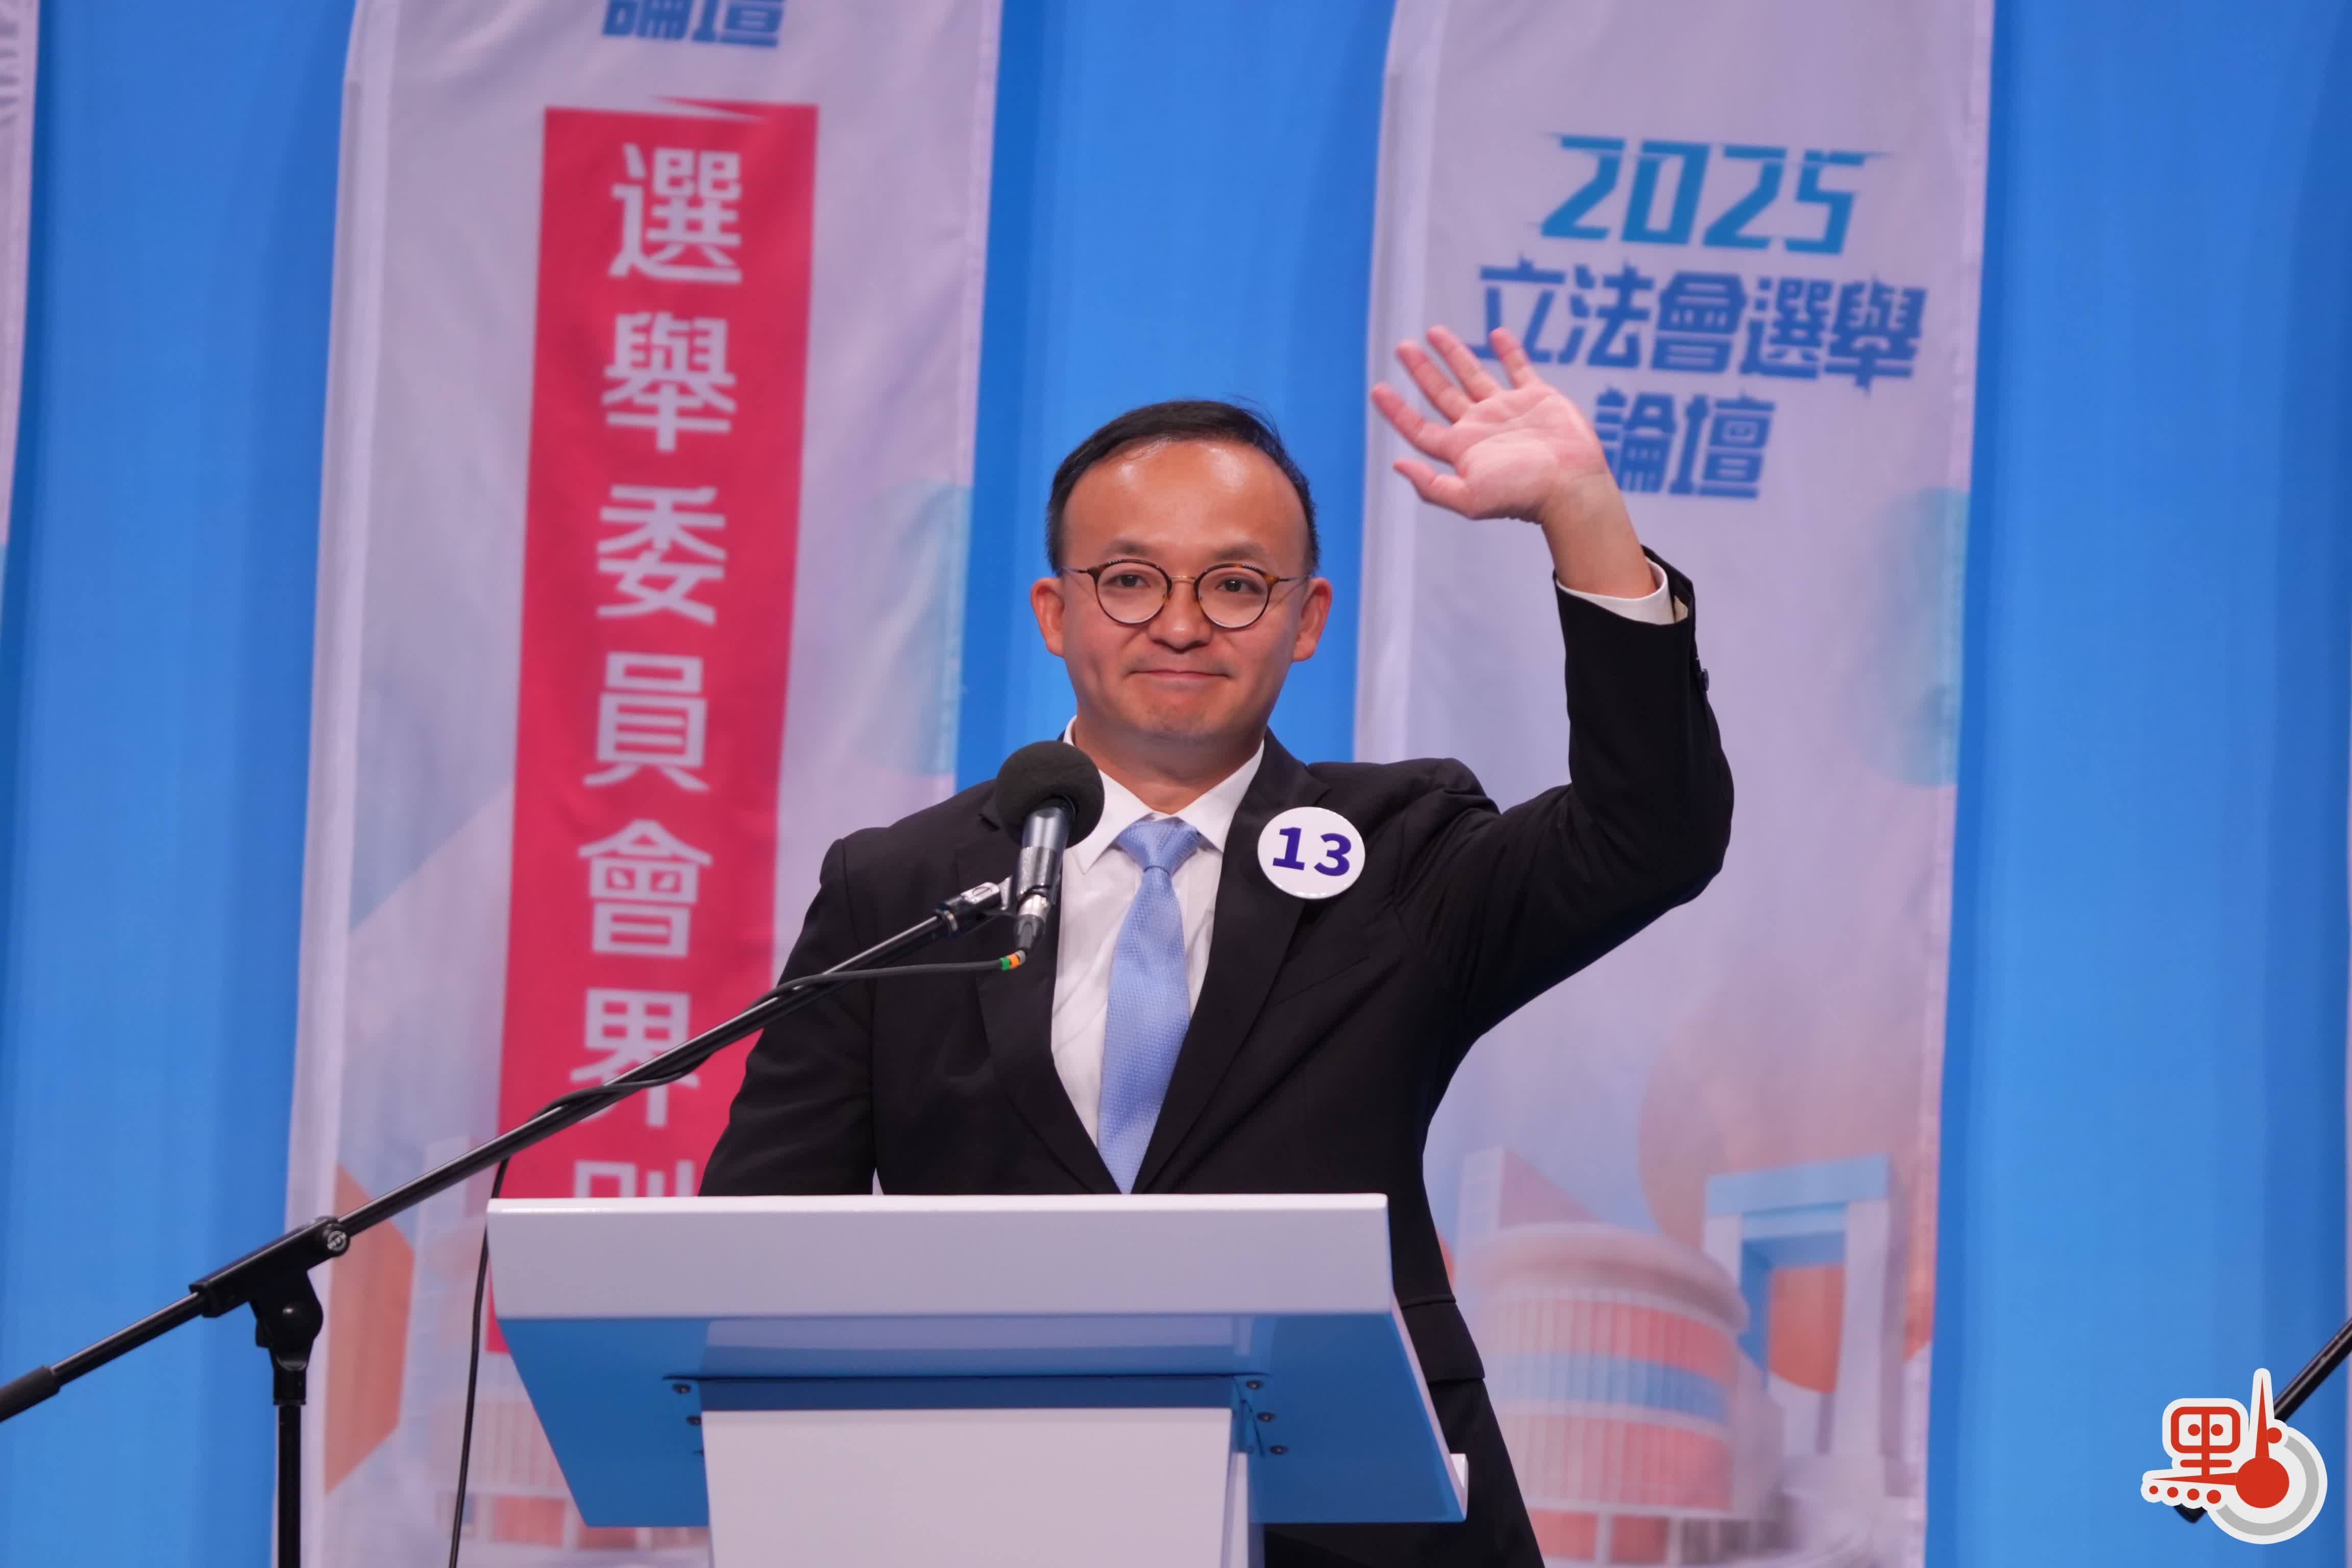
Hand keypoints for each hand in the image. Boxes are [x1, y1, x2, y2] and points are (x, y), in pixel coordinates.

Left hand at [1371, 325, 1655, 598]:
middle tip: (1403, 347)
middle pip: (1441, 395)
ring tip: (1433, 331)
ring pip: (1473, 375)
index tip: (1377, 388)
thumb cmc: (1522, 496)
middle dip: (1422, 371)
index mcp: (1461, 449)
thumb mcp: (1469, 498)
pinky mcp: (1538, 398)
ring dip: (1454, 354)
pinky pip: (1519, 368)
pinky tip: (1496, 334)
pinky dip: (1509, 350)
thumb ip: (1431, 486)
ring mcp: (1508, 411)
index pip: (1419, 427)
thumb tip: (1397, 465)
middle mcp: (1480, 428)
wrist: (1571, 486)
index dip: (1397, 409)